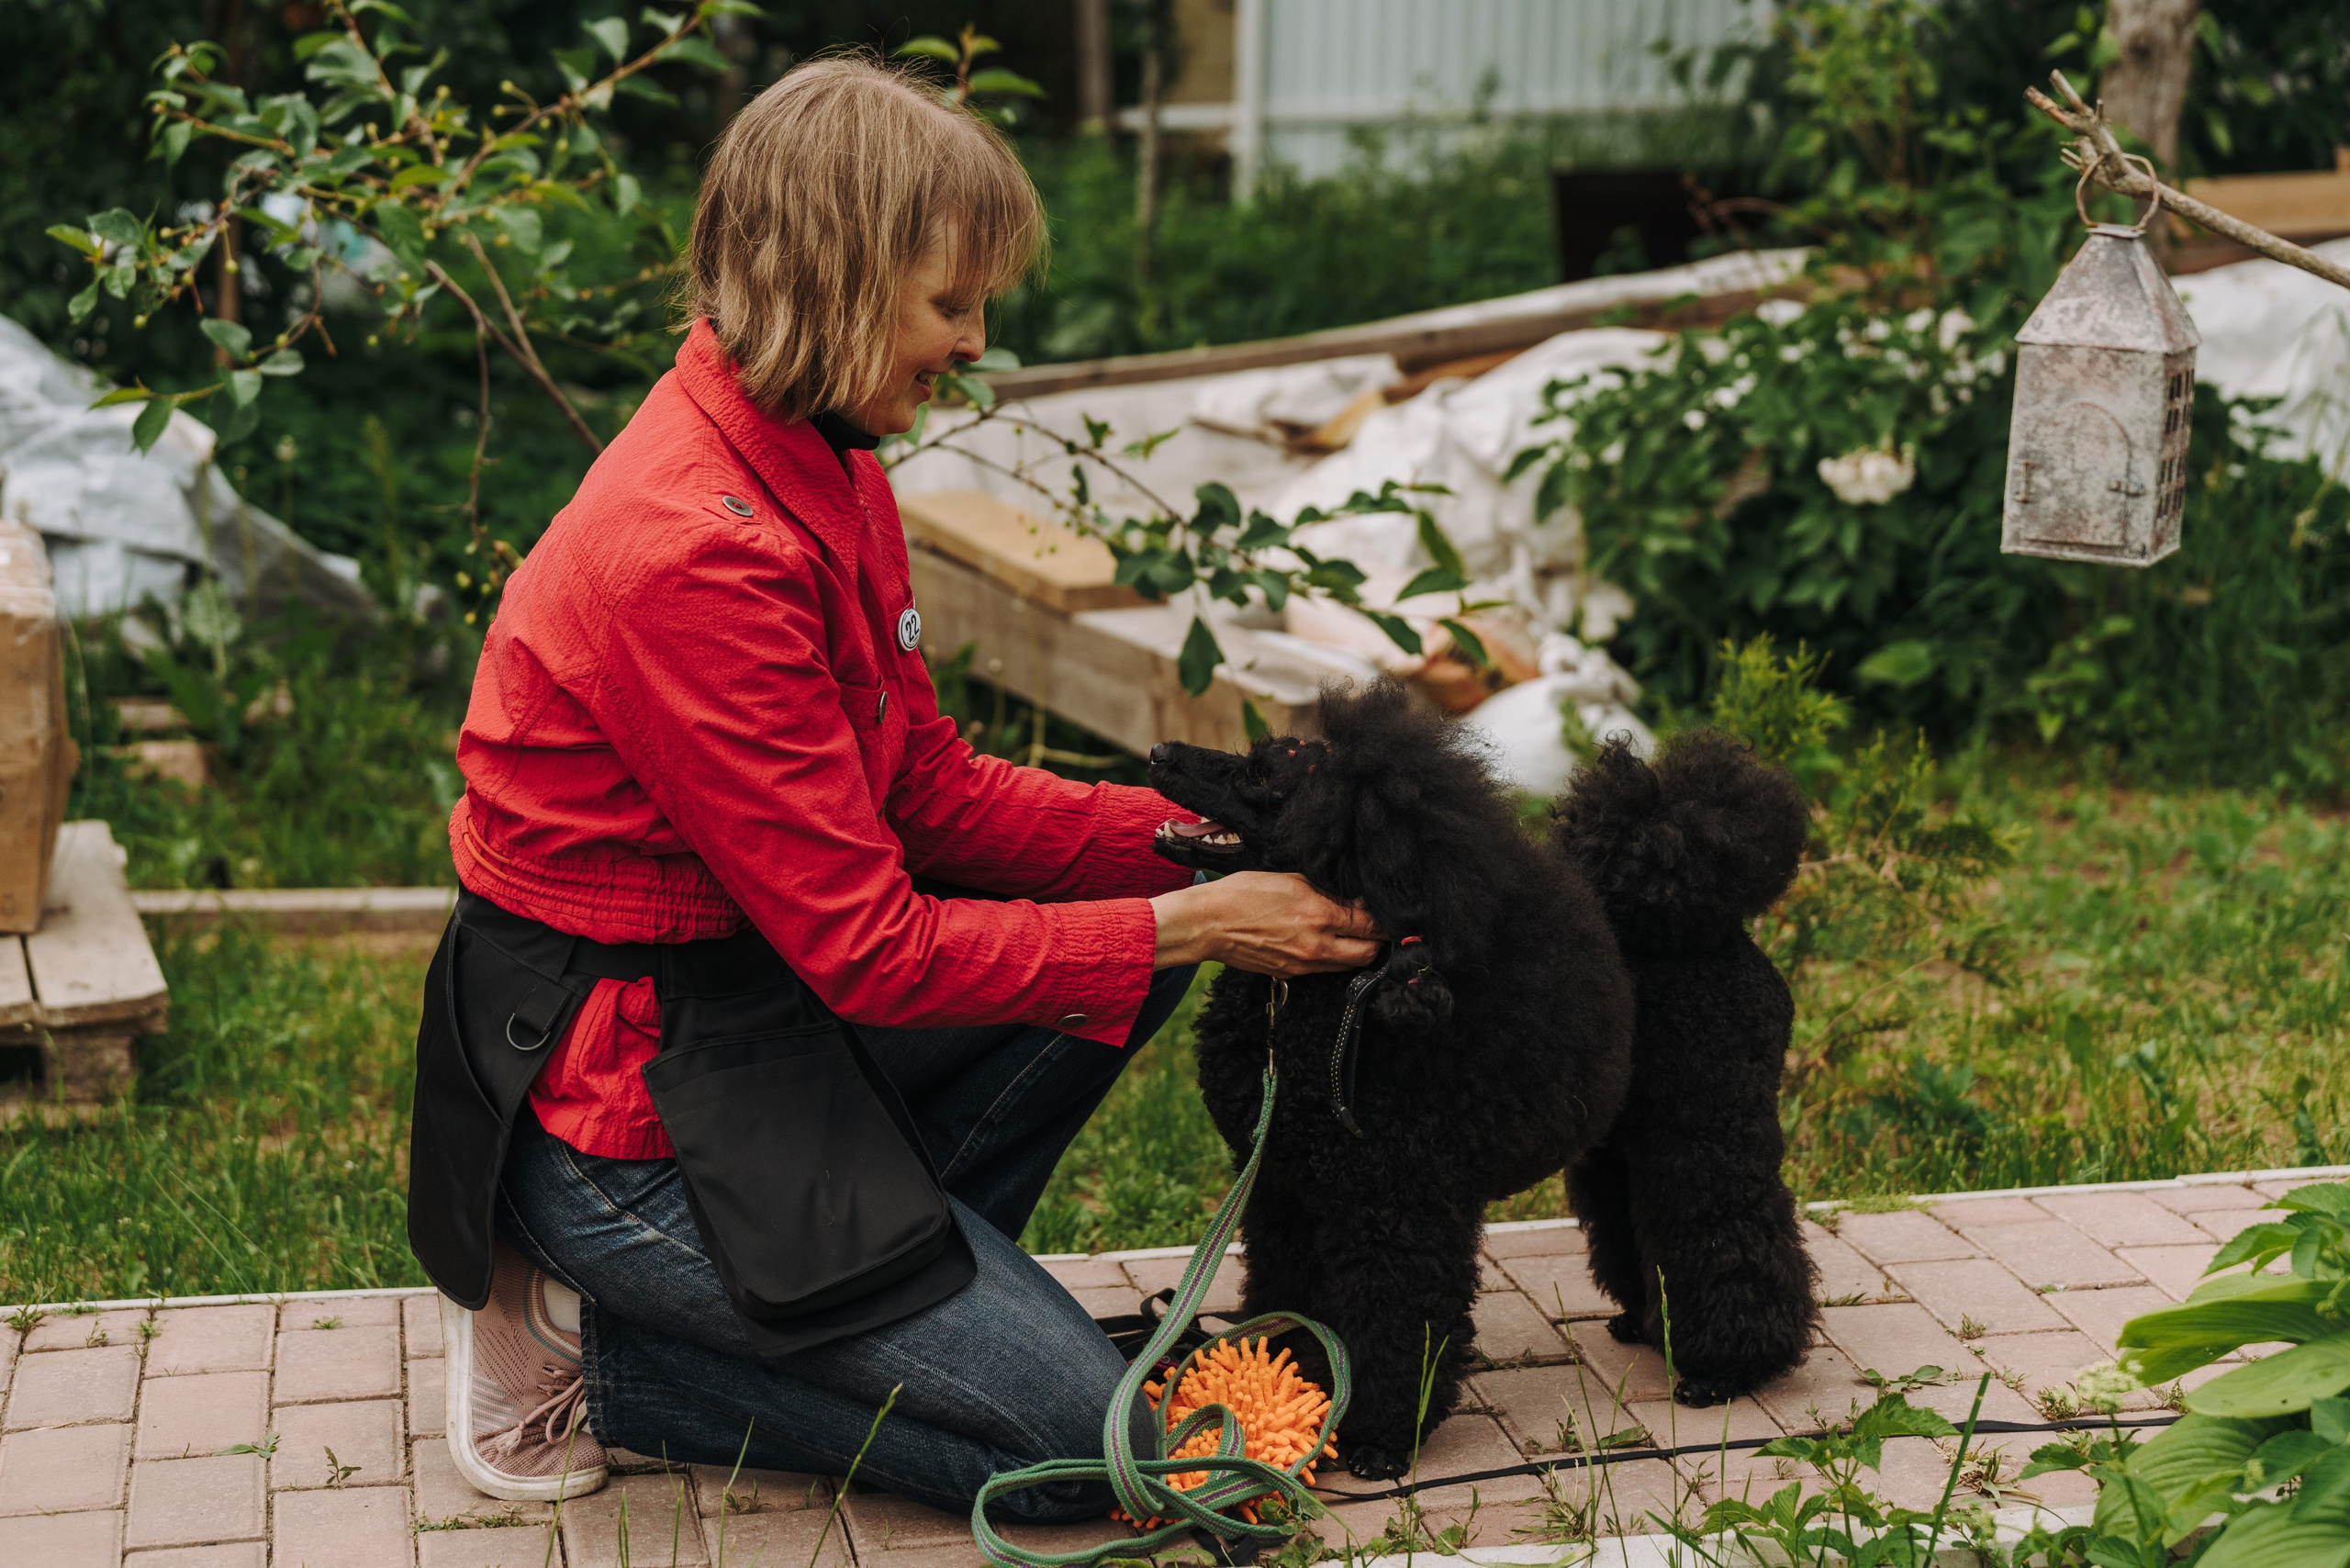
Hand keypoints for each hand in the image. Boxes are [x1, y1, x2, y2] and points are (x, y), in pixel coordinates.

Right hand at [1150, 871, 1384, 975]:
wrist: (1207, 924)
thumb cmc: (1244, 893)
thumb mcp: (1290, 879)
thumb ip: (1326, 890)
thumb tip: (1353, 898)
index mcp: (1319, 915)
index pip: (1371, 924)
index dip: (1384, 918)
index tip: (1387, 910)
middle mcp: (1317, 945)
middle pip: (1369, 952)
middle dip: (1378, 940)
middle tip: (1377, 926)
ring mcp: (1304, 964)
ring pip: (1349, 965)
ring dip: (1357, 951)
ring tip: (1354, 934)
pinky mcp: (1290, 974)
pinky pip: (1324, 970)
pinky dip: (1333, 959)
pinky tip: (1326, 943)